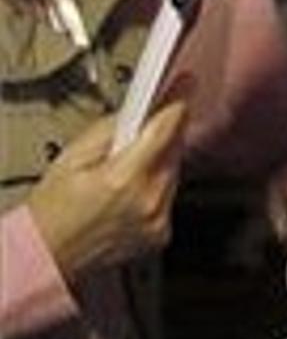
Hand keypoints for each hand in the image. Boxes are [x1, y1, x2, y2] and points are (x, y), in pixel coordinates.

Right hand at [27, 100, 188, 283]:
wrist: (47, 254)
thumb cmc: (53, 209)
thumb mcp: (72, 156)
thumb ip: (111, 128)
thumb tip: (140, 109)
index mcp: (124, 179)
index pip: (164, 129)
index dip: (177, 102)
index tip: (186, 84)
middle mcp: (147, 202)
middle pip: (174, 149)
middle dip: (162, 134)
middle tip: (138, 132)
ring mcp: (157, 221)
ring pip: (174, 172)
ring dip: (159, 161)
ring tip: (126, 169)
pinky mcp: (161, 234)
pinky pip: (169, 196)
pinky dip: (157, 187)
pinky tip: (131, 192)